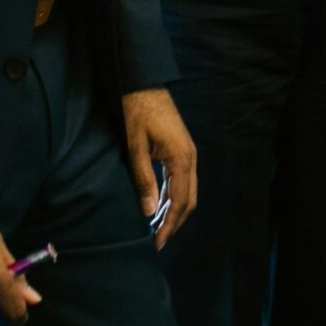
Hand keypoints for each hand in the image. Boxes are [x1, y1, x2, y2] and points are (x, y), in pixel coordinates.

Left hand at [121, 87, 198, 248]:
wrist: (142, 83)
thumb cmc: (136, 111)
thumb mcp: (134, 146)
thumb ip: (143, 178)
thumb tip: (148, 210)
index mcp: (181, 157)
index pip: (181, 200)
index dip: (170, 224)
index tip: (158, 243)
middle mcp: (190, 157)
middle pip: (190, 199)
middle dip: (176, 223)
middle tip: (158, 242)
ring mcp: (188, 153)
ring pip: (189, 191)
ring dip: (176, 211)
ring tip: (158, 229)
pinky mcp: (181, 149)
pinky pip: (183, 180)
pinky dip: (175, 197)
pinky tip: (161, 206)